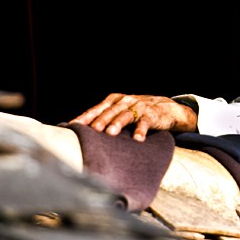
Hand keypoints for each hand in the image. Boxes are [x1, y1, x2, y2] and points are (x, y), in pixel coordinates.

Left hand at [70, 93, 197, 141]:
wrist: (165, 108)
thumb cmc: (136, 112)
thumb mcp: (120, 111)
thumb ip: (105, 118)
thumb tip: (82, 133)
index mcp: (114, 100)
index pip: (97, 109)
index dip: (86, 117)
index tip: (74, 125)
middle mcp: (124, 101)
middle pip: (110, 111)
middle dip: (101, 120)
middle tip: (92, 129)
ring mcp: (138, 107)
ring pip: (126, 115)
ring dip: (118, 123)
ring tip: (110, 133)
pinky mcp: (151, 115)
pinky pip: (145, 122)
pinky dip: (141, 130)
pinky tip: (137, 139)